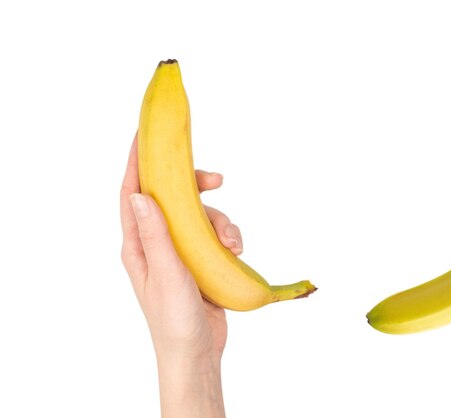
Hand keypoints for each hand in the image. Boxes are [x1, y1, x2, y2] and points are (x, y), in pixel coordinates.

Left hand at [120, 135, 240, 416]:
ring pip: (201, 216)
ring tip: (233, 244)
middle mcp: (157, 242)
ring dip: (222, 222)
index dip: (138, 161)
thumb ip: (156, 234)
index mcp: (138, 244)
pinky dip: (229, 236)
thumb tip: (140, 194)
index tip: (147, 134)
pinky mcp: (200, 260)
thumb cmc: (174, 319)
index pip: (133, 193)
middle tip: (218, 180)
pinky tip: (236, 251)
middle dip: (196, 187)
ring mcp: (180, 251)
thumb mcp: (167, 274)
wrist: (197, 352)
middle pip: (173, 198)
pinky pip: (216, 234)